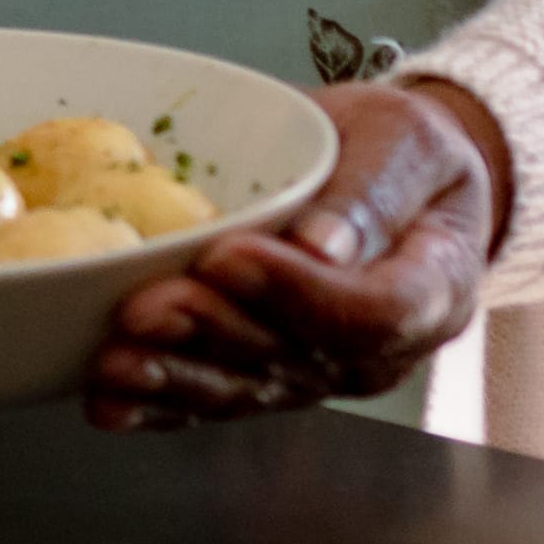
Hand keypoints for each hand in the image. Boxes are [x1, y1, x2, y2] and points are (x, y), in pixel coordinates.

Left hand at [86, 77, 507, 427]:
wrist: (394, 178)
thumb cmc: (404, 153)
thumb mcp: (406, 140)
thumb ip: (373, 190)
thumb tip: (323, 246)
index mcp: (433, 290)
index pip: (374, 312)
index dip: (298, 293)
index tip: (229, 256)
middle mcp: (381, 349)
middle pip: (297, 358)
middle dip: (213, 334)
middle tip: (147, 307)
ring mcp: (325, 372)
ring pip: (251, 388)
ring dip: (177, 379)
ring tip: (115, 361)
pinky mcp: (275, 377)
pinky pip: (220, 398)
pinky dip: (162, 404)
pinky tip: (110, 400)